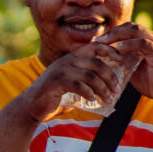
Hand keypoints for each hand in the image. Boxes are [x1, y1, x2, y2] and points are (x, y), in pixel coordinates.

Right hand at [24, 37, 139, 122]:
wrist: (31, 105)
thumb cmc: (54, 96)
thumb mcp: (72, 83)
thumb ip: (87, 79)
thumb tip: (110, 83)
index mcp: (72, 57)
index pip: (95, 46)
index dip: (110, 50)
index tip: (121, 59)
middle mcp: (67, 60)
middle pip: (97, 63)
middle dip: (110, 76)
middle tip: (116, 89)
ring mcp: (61, 71)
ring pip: (90, 76)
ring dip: (102, 88)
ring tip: (108, 98)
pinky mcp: (56, 82)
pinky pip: (79, 86)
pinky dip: (88, 93)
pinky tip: (92, 100)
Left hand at [101, 23, 152, 104]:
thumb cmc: (152, 82)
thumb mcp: (133, 69)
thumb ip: (123, 60)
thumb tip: (105, 59)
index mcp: (148, 41)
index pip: (129, 29)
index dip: (113, 32)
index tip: (98, 40)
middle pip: (131, 27)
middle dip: (113, 32)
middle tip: (98, 40)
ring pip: (137, 31)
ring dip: (118, 36)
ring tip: (104, 42)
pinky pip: (143, 43)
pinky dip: (130, 44)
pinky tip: (118, 49)